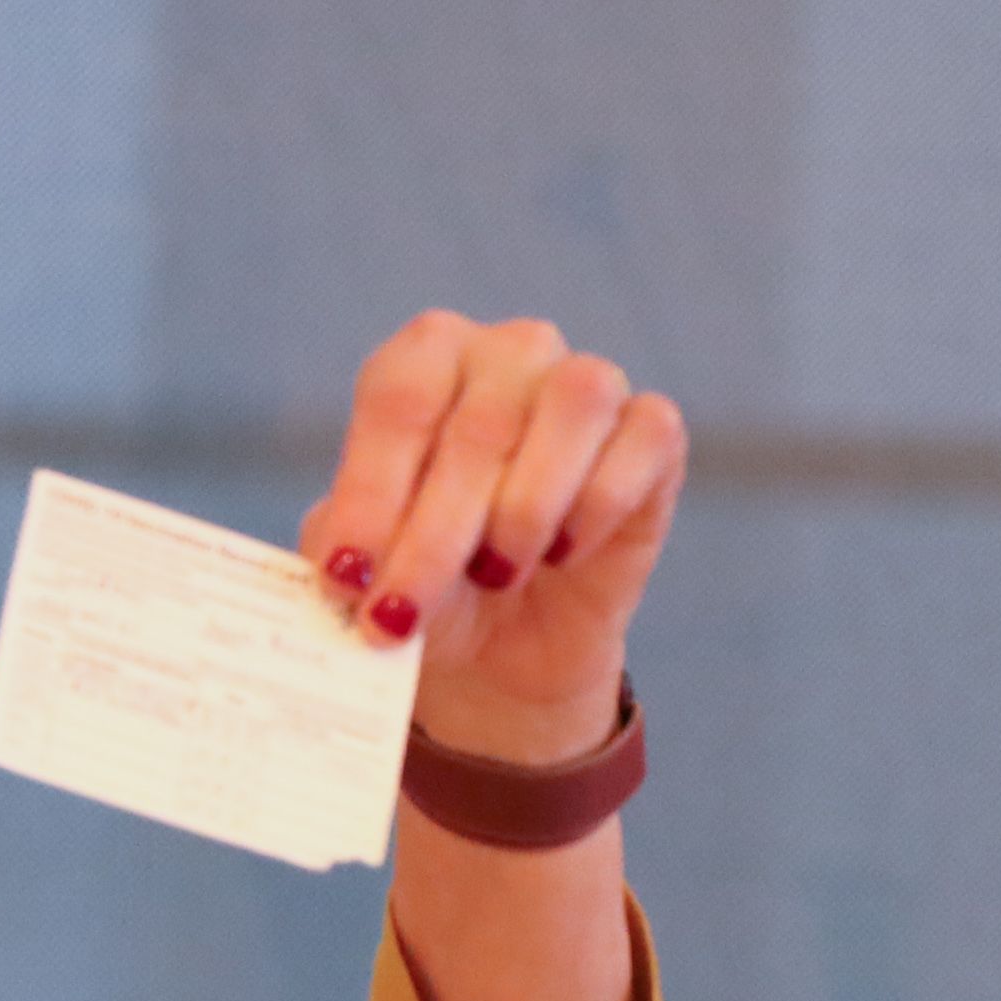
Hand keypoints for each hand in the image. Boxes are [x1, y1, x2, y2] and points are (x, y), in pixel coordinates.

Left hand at [298, 310, 689, 765]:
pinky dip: (598, 506)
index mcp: (423, 360)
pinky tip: (563, 554)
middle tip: (401, 614)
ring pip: (573, 407)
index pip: (399, 397)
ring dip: (525, 510)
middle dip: (433, 536)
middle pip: (479, 423)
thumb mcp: (368, 572)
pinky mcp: (654, 433)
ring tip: (494, 574)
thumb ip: (348, 551)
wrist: (500, 647)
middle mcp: (509, 353)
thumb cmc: (423, 586)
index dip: (371, 491)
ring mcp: (588, 383)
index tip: (348, 575)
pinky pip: (644, 438)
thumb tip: (346, 566)